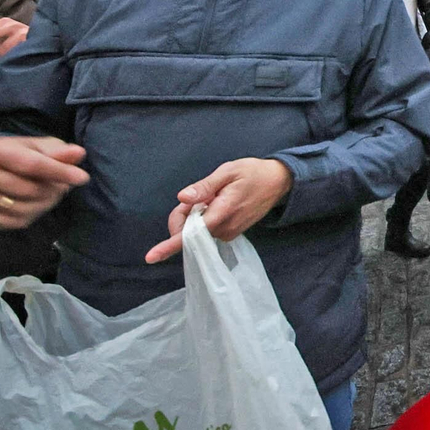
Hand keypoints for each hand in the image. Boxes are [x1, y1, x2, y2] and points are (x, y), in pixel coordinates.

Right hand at [0, 137, 87, 229]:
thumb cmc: (20, 156)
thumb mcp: (40, 148)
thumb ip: (59, 152)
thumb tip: (78, 153)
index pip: (31, 164)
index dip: (59, 172)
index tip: (82, 178)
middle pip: (28, 190)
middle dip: (52, 190)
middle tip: (60, 186)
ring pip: (21, 209)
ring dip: (43, 205)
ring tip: (47, 195)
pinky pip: (11, 223)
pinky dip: (28, 217)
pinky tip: (31, 206)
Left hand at [144, 158, 293, 263]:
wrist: (278, 182)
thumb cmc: (253, 173)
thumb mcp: (228, 171)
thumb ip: (205, 186)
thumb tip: (182, 198)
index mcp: (223, 212)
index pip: (192, 233)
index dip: (169, 245)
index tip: (151, 257)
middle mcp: (224, 229)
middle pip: (189, 230)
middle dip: (184, 213)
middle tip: (200, 192)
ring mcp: (228, 233)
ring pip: (197, 230)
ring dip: (196, 215)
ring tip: (215, 195)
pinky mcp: (230, 234)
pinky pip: (207, 230)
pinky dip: (205, 218)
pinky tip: (218, 203)